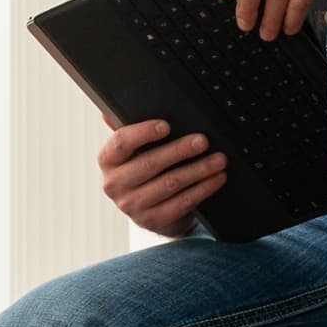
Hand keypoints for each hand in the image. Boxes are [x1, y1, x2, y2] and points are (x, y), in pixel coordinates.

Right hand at [99, 119, 224, 234]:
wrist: (150, 209)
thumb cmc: (143, 170)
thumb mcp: (134, 150)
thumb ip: (130, 129)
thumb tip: (120, 106)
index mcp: (108, 160)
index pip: (121, 143)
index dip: (143, 133)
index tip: (166, 125)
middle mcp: (114, 184)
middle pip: (150, 163)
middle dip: (180, 150)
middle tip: (203, 140)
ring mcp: (132, 206)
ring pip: (170, 184)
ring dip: (198, 170)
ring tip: (219, 159)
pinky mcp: (152, 220)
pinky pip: (181, 203)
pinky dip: (203, 189)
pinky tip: (216, 178)